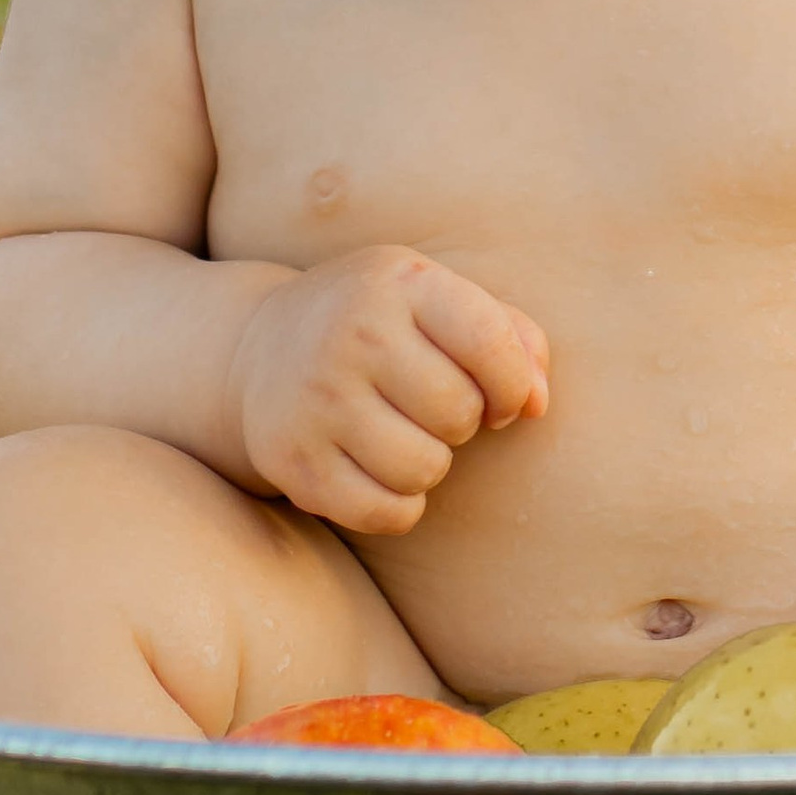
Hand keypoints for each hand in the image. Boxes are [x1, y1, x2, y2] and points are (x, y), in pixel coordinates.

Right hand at [225, 245, 549, 535]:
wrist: (259, 346)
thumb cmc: (380, 324)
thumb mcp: (440, 300)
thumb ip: (512, 339)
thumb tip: (536, 406)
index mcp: (399, 282)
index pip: (490, 343)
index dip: (513, 384)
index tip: (499, 396)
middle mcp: (351, 332)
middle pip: (458, 414)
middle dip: (463, 423)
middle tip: (431, 409)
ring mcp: (315, 399)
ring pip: (424, 469)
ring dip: (430, 465)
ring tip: (403, 435)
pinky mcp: (293, 460)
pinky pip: (384, 513)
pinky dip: (399, 505)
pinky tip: (380, 471)